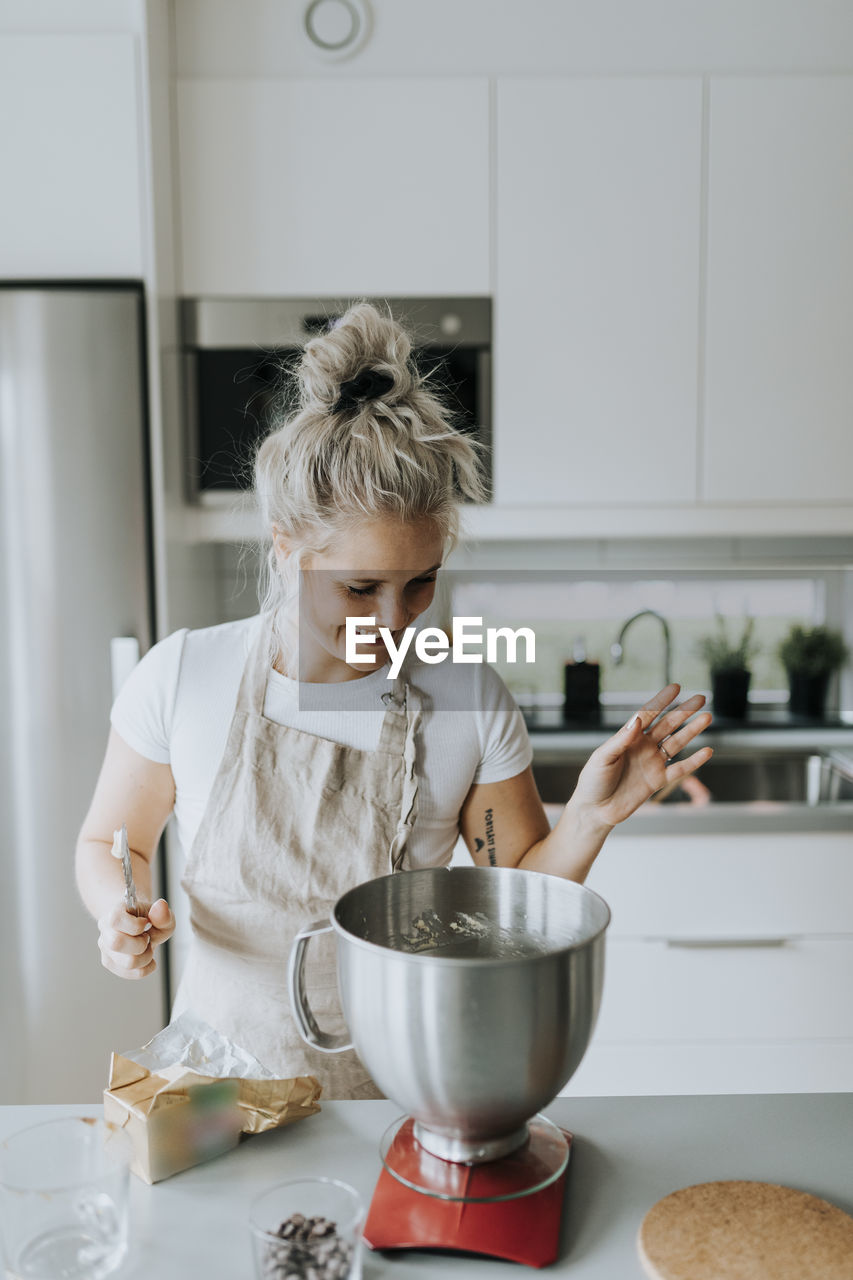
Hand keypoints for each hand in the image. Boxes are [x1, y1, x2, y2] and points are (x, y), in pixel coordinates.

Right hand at [97, 897, 174, 980]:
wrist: (140, 925)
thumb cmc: (148, 920)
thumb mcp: (161, 915)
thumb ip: (163, 914)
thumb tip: (161, 906)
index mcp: (115, 912)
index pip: (116, 920)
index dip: (136, 925)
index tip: (145, 923)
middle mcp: (106, 930)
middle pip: (116, 943)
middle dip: (140, 944)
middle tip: (147, 938)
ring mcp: (105, 948)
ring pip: (126, 963)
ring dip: (145, 958)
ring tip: (147, 948)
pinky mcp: (109, 962)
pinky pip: (129, 973)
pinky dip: (144, 968)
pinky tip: (147, 959)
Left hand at [570, 684, 712, 831]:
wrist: (595, 810)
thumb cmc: (592, 781)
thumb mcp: (602, 757)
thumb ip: (621, 740)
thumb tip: (637, 720)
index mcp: (628, 737)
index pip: (648, 714)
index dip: (662, 701)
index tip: (676, 687)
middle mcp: (643, 747)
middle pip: (668, 725)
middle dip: (684, 711)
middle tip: (701, 698)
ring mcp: (652, 763)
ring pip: (677, 743)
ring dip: (692, 731)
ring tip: (708, 718)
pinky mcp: (657, 781)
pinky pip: (679, 770)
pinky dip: (694, 762)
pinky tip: (707, 751)